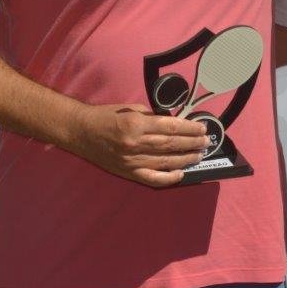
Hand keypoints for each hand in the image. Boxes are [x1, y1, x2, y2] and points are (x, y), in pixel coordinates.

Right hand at [68, 104, 210, 187]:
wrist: (80, 132)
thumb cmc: (105, 116)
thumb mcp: (130, 108)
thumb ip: (152, 117)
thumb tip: (174, 123)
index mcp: (136, 124)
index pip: (171, 127)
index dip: (190, 128)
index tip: (202, 128)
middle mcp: (135, 143)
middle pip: (172, 145)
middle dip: (192, 143)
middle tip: (206, 142)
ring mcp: (132, 161)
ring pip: (166, 162)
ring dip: (186, 159)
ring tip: (199, 155)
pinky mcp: (127, 172)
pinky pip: (152, 179)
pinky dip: (169, 178)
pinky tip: (181, 174)